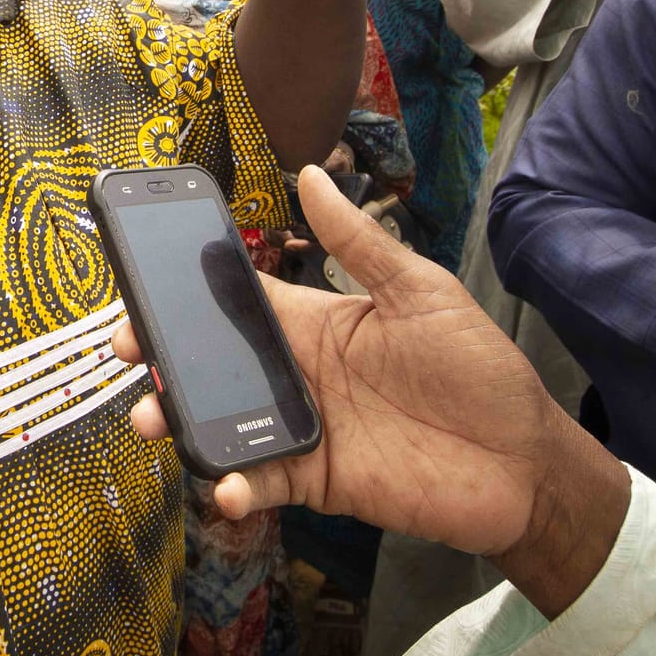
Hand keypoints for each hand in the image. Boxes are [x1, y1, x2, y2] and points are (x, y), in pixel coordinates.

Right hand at [114, 166, 628, 614]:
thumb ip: (361, 240)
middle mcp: (299, 374)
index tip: (142, 286)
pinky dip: (237, 484)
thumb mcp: (422, 289)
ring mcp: (304, 428)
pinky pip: (263, 480)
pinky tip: (226, 484)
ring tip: (153, 418)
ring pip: (223, 422)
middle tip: (130, 353)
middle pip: (214, 363)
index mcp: (317, 322)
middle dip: (164, 358)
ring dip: (181, 421)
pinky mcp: (317, 480)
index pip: (239, 301)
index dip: (188, 294)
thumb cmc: (479, 368)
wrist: (525, 462)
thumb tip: (313, 172)